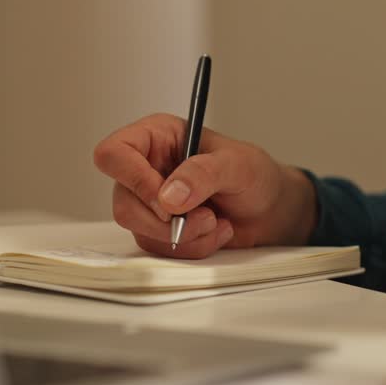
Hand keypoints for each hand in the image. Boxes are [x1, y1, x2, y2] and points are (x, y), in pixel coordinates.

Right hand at [92, 114, 316, 258]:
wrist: (270, 209)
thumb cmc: (255, 175)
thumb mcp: (238, 164)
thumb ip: (204, 173)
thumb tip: (169, 196)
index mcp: (158, 137)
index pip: (115, 153)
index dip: (133, 179)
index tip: (167, 201)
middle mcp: (147, 168)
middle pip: (123, 202)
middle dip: (165, 220)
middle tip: (204, 217)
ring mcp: (151, 202)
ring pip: (140, 230)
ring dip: (185, 235)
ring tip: (216, 221)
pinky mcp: (160, 229)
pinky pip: (160, 248)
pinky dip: (192, 247)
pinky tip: (215, 231)